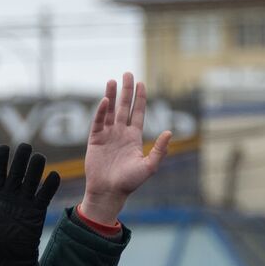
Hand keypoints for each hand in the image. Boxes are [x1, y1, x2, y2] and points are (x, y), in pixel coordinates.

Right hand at [81, 73, 171, 225]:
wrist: (108, 192)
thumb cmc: (129, 182)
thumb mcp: (149, 166)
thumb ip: (159, 149)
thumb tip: (169, 131)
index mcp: (134, 137)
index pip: (138, 113)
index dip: (140, 98)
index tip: (142, 83)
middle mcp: (121, 133)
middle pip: (124, 107)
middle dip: (127, 90)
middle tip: (128, 73)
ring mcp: (107, 135)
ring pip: (110, 111)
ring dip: (112, 96)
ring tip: (113, 80)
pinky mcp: (95, 140)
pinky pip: (98, 122)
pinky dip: (100, 111)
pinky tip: (105, 100)